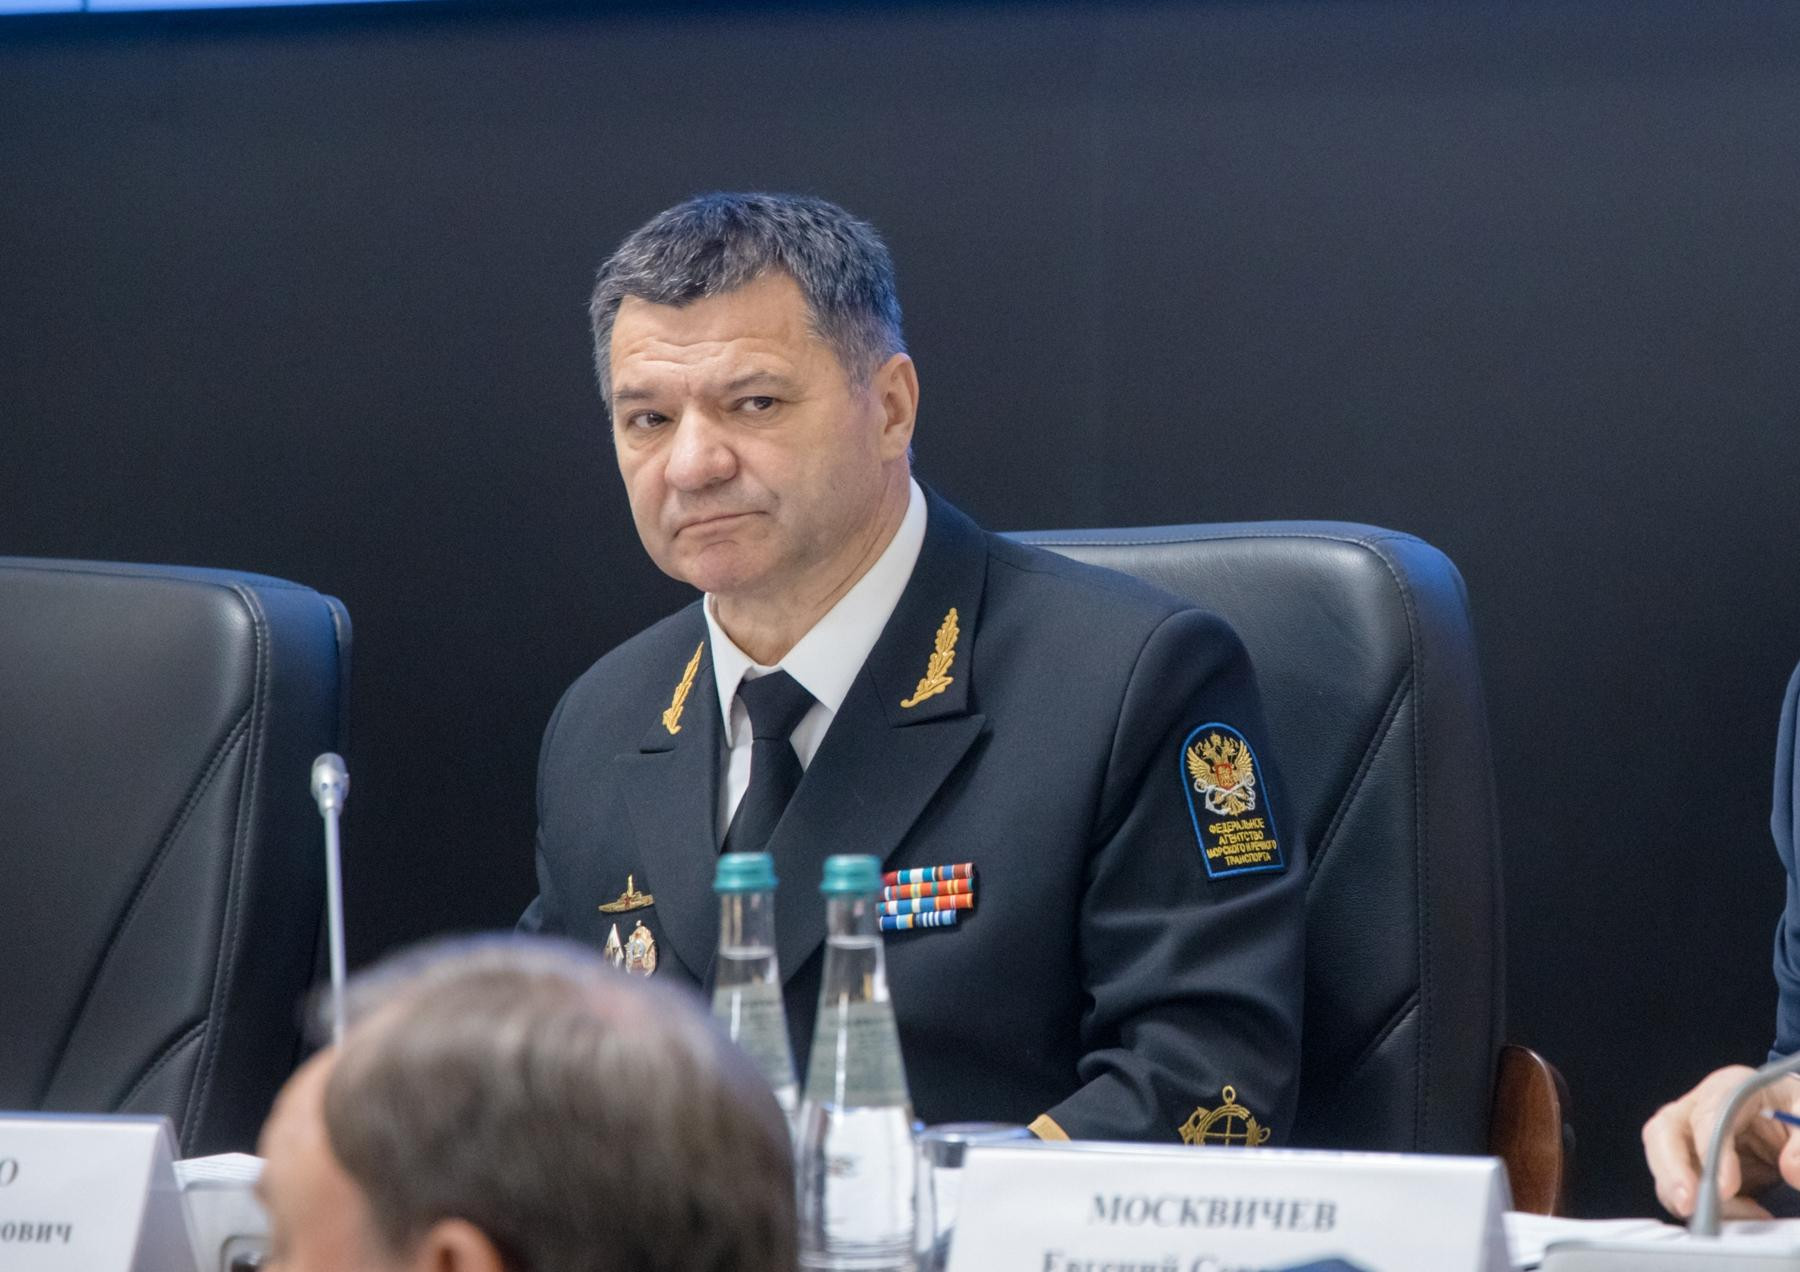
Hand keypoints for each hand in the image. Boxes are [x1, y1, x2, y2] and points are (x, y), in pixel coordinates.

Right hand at [1642, 1065, 1799, 1218]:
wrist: (1793, 1122)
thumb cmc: (1796, 1112)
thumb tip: (1791, 1169)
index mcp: (1729, 1088)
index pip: (1705, 1117)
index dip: (1711, 1153)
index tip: (1726, 1188)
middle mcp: (1698, 1109)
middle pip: (1662, 1133)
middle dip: (1672, 1172)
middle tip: (1690, 1206)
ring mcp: (1690, 1138)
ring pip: (1665, 1165)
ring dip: (1688, 1197)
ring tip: (1738, 1218)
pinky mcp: (1693, 1165)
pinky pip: (1682, 1188)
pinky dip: (1704, 1208)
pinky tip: (1741, 1216)